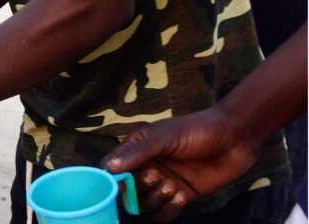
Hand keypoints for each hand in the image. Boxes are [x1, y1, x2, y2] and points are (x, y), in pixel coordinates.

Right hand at [102, 108, 261, 220]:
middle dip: (138, 188)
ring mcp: (165, 182)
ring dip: (155, 199)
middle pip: (128, 190)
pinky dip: (169, 209)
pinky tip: (181, 195)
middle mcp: (148, 167)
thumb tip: (109, 169)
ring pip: (145, 204)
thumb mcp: (163, 137)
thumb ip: (137, 152)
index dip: (113, 178)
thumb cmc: (196, 130)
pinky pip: (165, 213)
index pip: (113, 168)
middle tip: (156, 176)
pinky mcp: (182, 195)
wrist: (234, 139)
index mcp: (138, 149)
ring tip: (172, 186)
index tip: (121, 182)